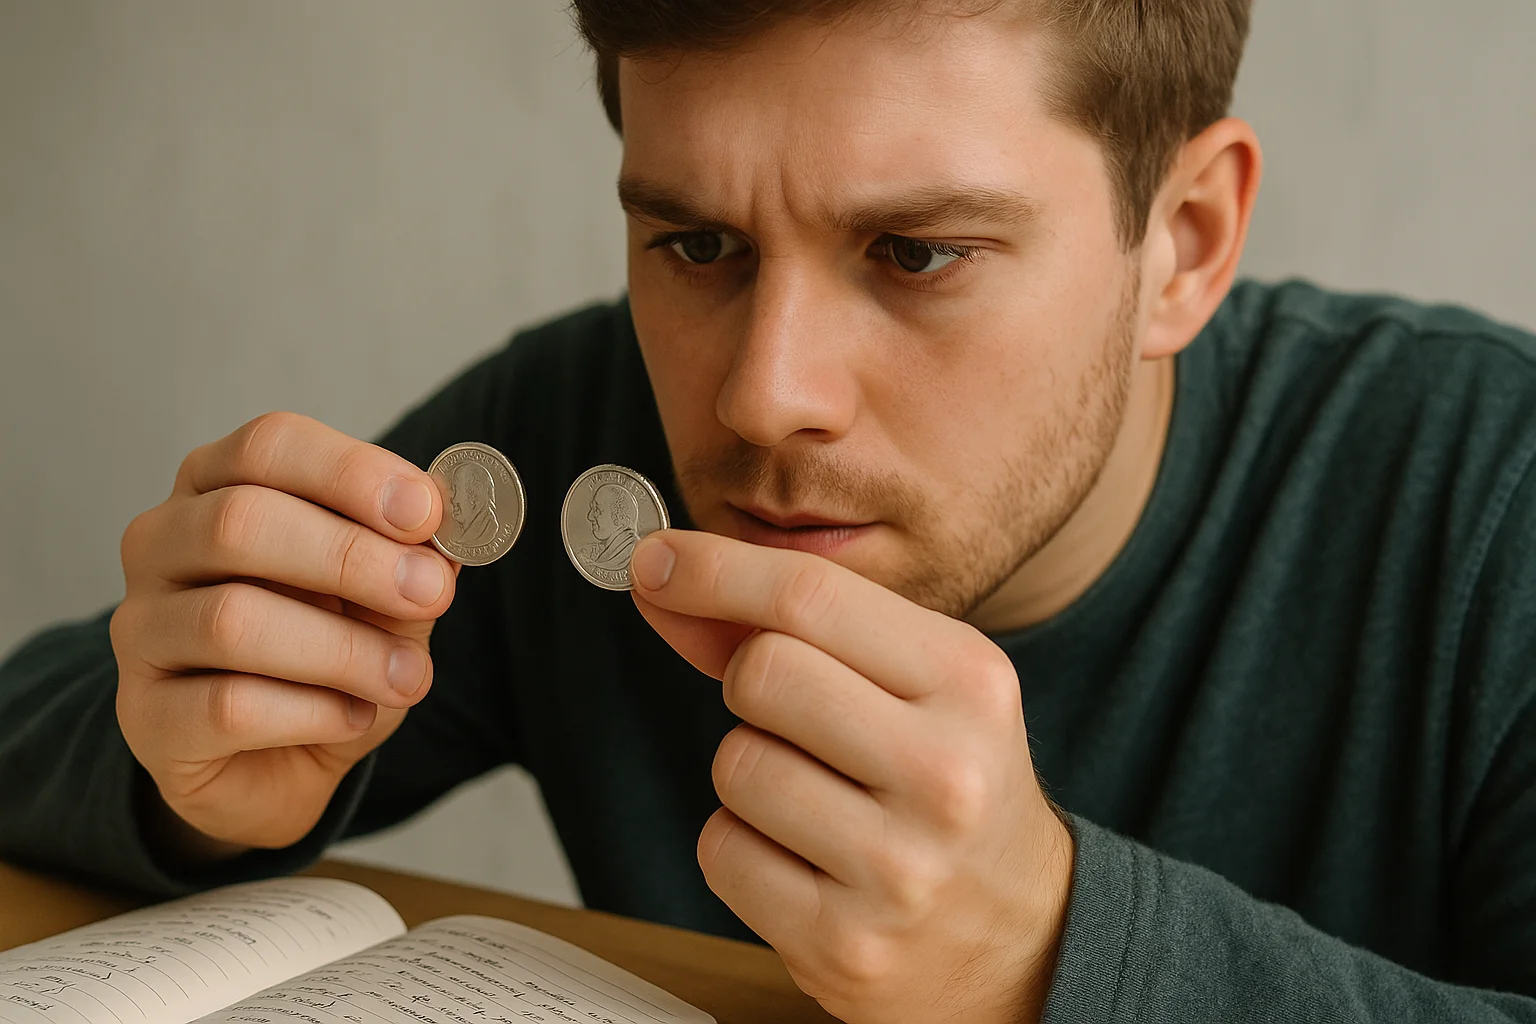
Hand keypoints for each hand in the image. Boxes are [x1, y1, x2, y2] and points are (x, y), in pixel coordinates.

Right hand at [111, 412, 461, 856]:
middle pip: (239, 521)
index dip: (351, 473)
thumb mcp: (384, 598)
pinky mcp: (145, 715)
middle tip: (432, 594)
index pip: (268, 445)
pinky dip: (312, 712)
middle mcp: (161, 544)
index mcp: (218, 487)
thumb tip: (446, 530)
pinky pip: (228, 706)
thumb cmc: (328, 657)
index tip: (425, 512)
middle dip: (351, 557)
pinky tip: (352, 716)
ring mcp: (140, 629)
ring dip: (344, 649)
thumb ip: (410, 559)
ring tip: (408, 677)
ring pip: (232, 621)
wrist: (282, 762)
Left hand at [630, 529, 1074, 1023]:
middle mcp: (946, 773)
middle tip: (796, 720)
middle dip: (748, 685)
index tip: (657, 561)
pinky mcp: (844, 944)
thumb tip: (663, 576)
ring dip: (748, 773)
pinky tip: (803, 859)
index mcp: (970, 683)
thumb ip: (791, 626)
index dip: (716, 571)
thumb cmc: (949, 784)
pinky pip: (723, 852)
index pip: (812, 595)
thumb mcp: (910, 684)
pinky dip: (740, 847)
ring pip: (735, 765)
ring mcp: (897, 869)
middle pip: (762, 673)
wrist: (1025, 932)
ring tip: (816, 799)